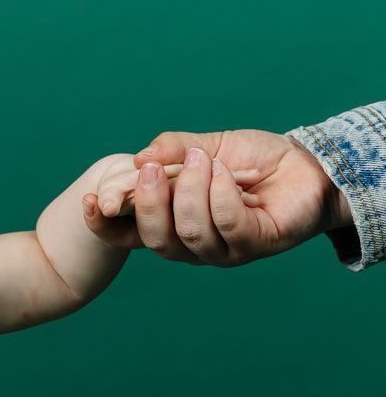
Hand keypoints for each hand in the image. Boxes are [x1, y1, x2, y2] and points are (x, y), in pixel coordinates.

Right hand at [83, 130, 343, 266]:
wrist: (306, 163)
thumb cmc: (254, 159)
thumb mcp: (207, 145)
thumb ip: (172, 149)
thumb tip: (140, 158)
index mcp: (171, 222)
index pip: (128, 234)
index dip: (103, 225)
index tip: (90, 201)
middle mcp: (192, 245)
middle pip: (155, 240)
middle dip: (149, 202)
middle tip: (155, 168)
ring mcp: (222, 251)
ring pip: (189, 233)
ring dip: (192, 191)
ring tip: (204, 159)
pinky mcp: (253, 247)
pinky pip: (227, 227)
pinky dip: (222, 195)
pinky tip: (230, 173)